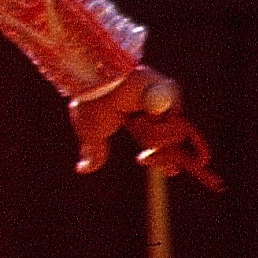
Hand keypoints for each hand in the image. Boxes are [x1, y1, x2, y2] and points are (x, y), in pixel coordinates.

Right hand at [70, 66, 221, 190]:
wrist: (97, 85)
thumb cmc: (91, 105)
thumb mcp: (92, 135)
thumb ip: (94, 153)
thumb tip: (82, 170)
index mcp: (136, 119)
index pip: (157, 142)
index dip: (164, 157)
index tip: (171, 172)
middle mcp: (153, 110)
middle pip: (171, 143)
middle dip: (158, 156)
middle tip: (143, 159)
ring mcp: (163, 101)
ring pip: (173, 136)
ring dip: (152, 136)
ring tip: (136, 123)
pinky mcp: (170, 93)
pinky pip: (176, 123)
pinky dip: (159, 127)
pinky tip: (143, 117)